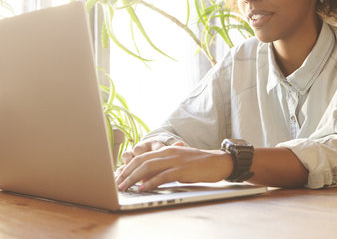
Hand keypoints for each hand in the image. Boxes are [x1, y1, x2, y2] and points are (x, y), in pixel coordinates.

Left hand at [115, 145, 232, 191]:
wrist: (217, 161)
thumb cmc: (198, 163)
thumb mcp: (178, 161)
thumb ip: (165, 166)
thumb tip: (149, 177)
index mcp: (166, 150)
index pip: (142, 157)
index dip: (129, 166)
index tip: (120, 176)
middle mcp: (168, 152)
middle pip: (141, 161)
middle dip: (127, 172)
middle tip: (118, 182)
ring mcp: (175, 160)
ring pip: (148, 167)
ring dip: (134, 178)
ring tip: (125, 186)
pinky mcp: (181, 170)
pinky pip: (162, 176)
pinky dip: (151, 182)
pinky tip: (143, 188)